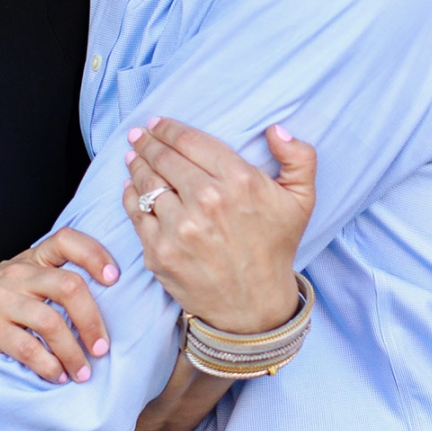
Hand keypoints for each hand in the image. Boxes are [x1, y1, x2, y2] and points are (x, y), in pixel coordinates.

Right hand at [0, 227, 119, 383]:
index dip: (95, 254)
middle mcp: (17, 274)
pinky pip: (27, 347)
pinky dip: (47, 365)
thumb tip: (99, 299)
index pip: (66, 240)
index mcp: (29, 260)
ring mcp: (1, 300)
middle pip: (70, 286)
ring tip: (82, 372)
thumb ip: (47, 279)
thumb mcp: (14, 279)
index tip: (114, 278)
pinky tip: (55, 376)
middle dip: (93, 320)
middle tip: (102, 348)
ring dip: (73, 351)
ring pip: (51, 321)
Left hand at [122, 119, 316, 333]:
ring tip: (133, 156)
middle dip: (149, 143)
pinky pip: (136, 213)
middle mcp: (207, 200)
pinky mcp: (160, 252)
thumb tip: (277, 129)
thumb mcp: (302, 200)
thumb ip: (299, 158)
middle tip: (140, 136)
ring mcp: (180, 227)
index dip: (169, 129)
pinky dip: (129, 196)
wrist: (255, 306)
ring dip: (137, 165)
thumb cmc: (275, 248)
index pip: (191, 142)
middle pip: (165, 159)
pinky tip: (130, 186)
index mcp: (239, 181)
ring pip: (147, 183)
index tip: (157, 124)